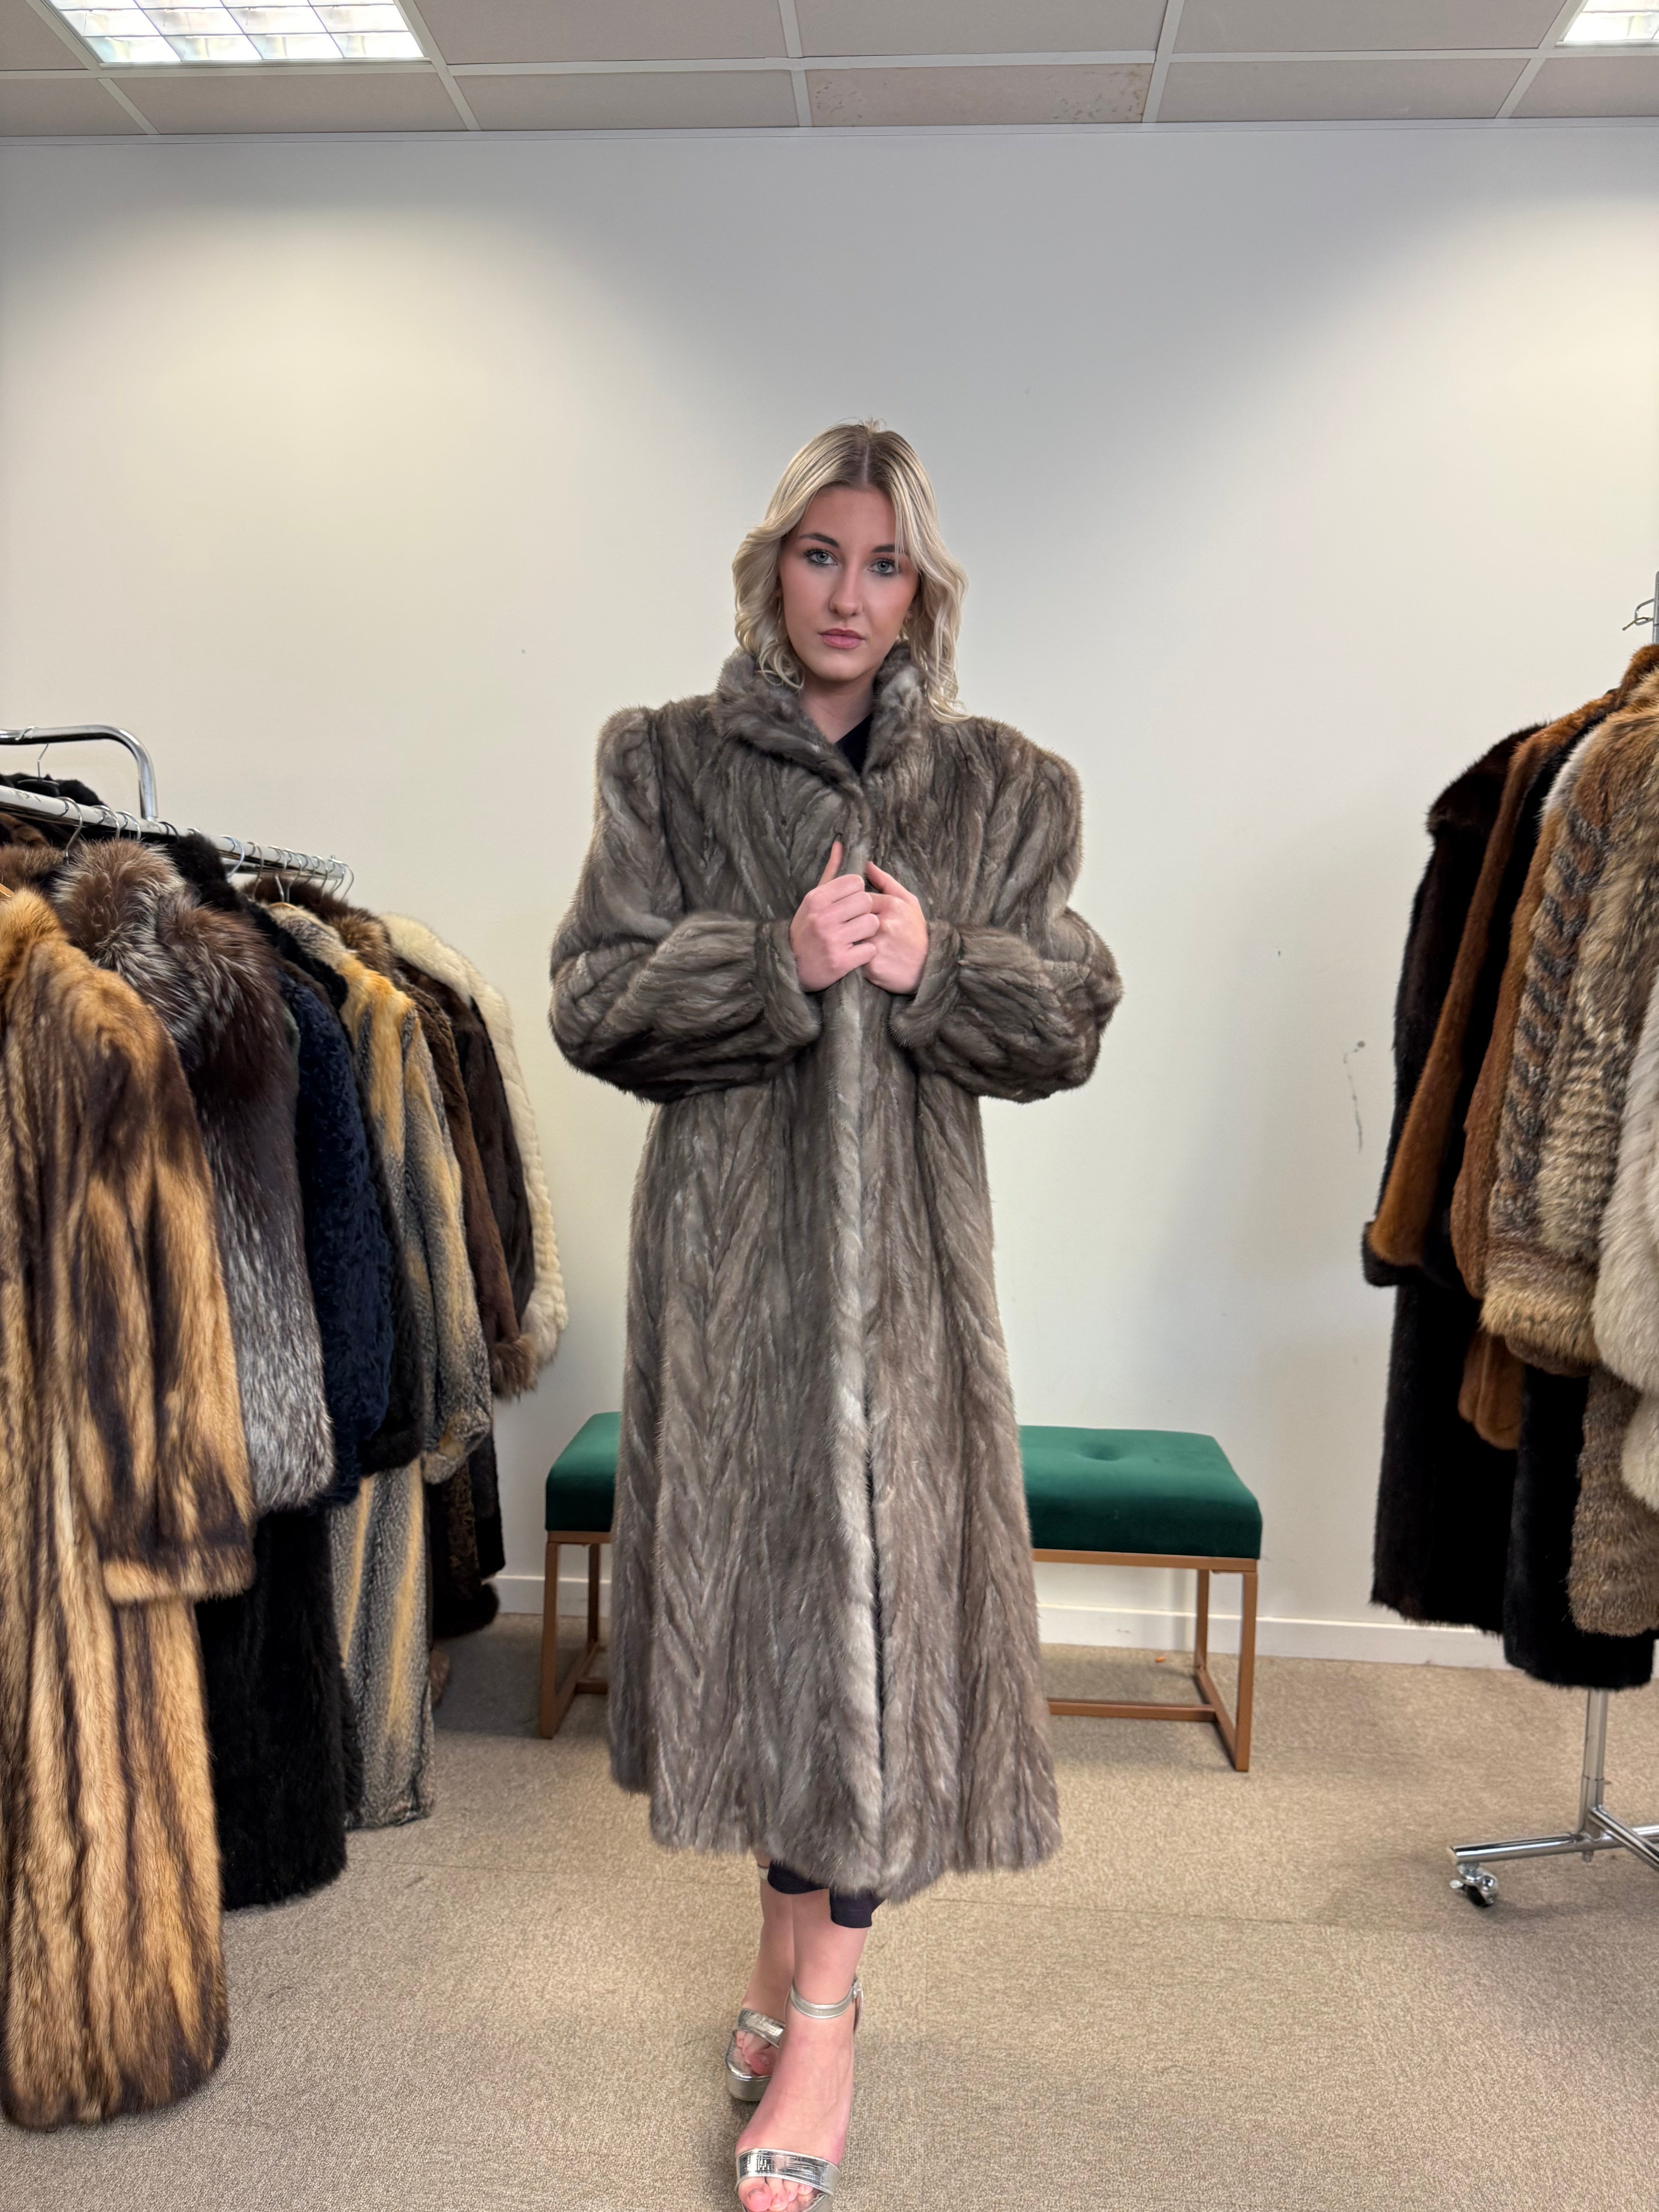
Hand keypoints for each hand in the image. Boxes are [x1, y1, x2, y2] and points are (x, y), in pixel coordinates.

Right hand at [789, 840, 877, 990]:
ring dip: (867, 933)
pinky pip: (870, 949)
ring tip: (855, 938)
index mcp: (816, 898)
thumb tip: (840, 844)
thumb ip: (830, 873)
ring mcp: (831, 939)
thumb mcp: (813, 900)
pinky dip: (866, 954)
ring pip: (872, 924)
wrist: (791, 967)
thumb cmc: (806, 929)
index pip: (855, 882)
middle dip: (864, 912)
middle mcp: (823, 917)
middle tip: (853, 922)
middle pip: (866, 901)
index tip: (848, 905)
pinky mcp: (840, 961)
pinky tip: (854, 954)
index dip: (856, 894)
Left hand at [863, 861, 928, 992]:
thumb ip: (886, 881)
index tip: (866, 918)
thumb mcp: (909, 903)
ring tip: (867, 946)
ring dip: (854, 942)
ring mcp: (878, 945)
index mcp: (892, 905)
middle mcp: (884, 924)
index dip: (859, 909)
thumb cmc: (916, 933)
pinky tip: (869, 960)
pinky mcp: (872, 965)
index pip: (858, 900)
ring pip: (852, 938)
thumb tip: (867, 864)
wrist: (929, 968)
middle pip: (853, 919)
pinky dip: (858, 959)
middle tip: (863, 933)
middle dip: (854, 925)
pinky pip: (854, 957)